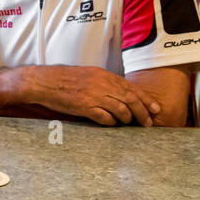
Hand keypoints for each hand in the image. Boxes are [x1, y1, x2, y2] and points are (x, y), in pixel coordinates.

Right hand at [21, 65, 161, 126]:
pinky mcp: (84, 107)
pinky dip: (111, 122)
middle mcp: (102, 84)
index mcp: (104, 75)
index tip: (155, 108)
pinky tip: (112, 124)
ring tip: (130, 124)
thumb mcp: (88, 74)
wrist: (43, 82)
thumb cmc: (63, 79)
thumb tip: (120, 92)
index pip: (131, 88)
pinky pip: (105, 117)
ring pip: (121, 109)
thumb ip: (105, 82)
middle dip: (143, 112)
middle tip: (148, 123)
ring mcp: (94, 95)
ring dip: (128, 119)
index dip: (146, 99)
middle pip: (130, 99)